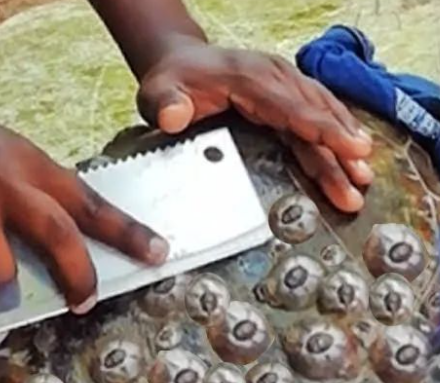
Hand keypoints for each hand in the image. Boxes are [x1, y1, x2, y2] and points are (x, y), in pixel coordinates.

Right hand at [0, 99, 168, 311]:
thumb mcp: (6, 156)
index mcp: (31, 165)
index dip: (127, 232)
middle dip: (78, 278)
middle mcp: (4, 183)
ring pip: (0, 273)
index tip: (157, 253)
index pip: (90, 203)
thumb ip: (37, 195)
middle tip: (83, 301)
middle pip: (58, 239)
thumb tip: (67, 249)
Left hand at [137, 40, 373, 211]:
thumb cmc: (172, 81)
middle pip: (315, 113)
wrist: (180, 64)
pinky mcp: (283, 97)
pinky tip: (347, 157)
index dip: (323, 129)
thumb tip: (173, 117)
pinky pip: (314, 115)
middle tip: (361, 179)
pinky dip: (333, 136)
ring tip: (362, 176)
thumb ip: (165, 105)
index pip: (292, 107)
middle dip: (340, 147)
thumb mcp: (159, 92)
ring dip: (342, 145)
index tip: (351, 148)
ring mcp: (281, 86)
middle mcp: (273, 79)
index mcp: (249, 79)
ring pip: (321, 114)